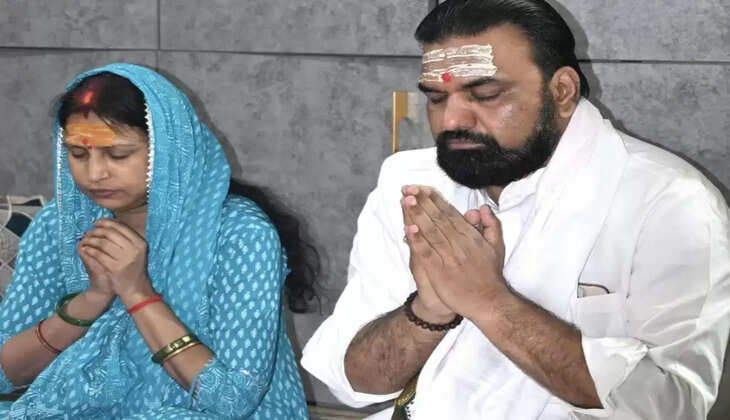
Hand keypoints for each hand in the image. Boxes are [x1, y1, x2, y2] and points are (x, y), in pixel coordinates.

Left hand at [78, 219, 155, 305]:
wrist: (134, 288)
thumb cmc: (132, 267)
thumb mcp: (135, 250)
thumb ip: (125, 236)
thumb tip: (108, 221)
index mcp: (140, 243)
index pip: (121, 227)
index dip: (106, 222)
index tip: (96, 222)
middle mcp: (134, 249)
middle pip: (111, 233)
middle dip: (96, 231)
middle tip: (88, 232)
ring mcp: (125, 259)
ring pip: (103, 243)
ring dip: (91, 240)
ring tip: (85, 240)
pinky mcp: (115, 268)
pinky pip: (98, 255)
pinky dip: (90, 250)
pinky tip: (85, 249)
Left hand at [402, 185, 507, 318]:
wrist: (488, 302)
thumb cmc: (490, 275)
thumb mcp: (496, 247)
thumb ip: (490, 225)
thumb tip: (481, 208)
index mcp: (470, 235)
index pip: (449, 213)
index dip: (434, 200)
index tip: (421, 188)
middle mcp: (458, 243)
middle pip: (437, 218)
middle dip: (422, 202)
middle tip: (408, 188)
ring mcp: (448, 256)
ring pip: (430, 232)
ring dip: (417, 215)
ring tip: (406, 200)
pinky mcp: (439, 271)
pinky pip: (426, 252)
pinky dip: (417, 240)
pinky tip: (408, 228)